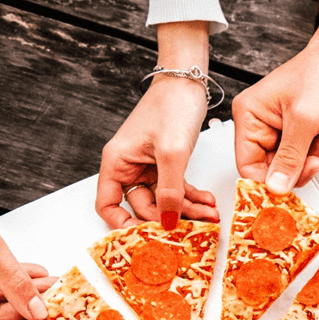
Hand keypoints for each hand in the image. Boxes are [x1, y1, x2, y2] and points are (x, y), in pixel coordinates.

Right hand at [96, 77, 217, 230]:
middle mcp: (130, 167)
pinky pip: (177, 189)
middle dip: (168, 217)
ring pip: (165, 200)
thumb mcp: (171, 153)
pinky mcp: (168, 163)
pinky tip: (208, 201)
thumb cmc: (171, 107)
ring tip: (210, 214)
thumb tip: (167, 220)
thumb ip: (169, 189)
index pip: (108, 204)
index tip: (145, 236)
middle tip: (194, 227)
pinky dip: (192, 197)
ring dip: (187, 209)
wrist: (187, 83)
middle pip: (143, 206)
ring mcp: (149, 166)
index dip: (122, 224)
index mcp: (117, 162)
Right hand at [233, 7, 318, 192]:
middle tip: (314, 156)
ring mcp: (284, 136)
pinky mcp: (303, 140)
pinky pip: (312, 162)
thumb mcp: (303, 119)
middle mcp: (263, 128)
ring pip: (297, 170)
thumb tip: (276, 187)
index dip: (267, 182)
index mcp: (250, 117)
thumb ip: (289, 157)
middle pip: (274, 172)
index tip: (286, 189)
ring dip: (317, 155)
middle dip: (300, 166)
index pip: (247, 166)